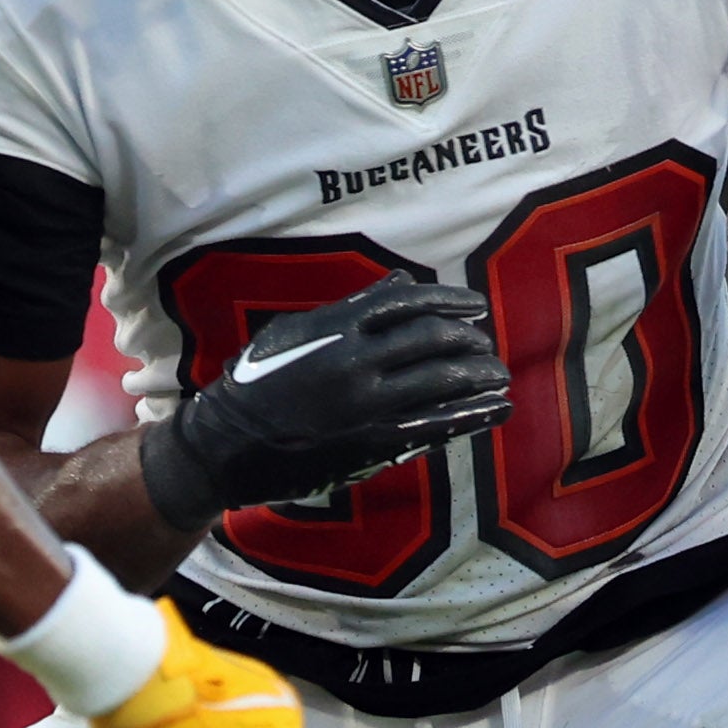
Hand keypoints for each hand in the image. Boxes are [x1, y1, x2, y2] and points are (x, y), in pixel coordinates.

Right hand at [140, 275, 511, 529]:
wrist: (228, 444)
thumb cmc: (256, 383)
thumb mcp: (294, 334)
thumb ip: (349, 309)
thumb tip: (399, 283)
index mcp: (335, 326)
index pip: (408, 302)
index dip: (449, 301)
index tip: (476, 308)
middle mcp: (355, 360)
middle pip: (432, 339)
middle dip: (469, 341)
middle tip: (487, 345)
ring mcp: (367, 403)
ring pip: (442, 381)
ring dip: (480, 376)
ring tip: (499, 374)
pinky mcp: (373, 442)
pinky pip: (436, 425)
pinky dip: (473, 416)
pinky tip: (496, 410)